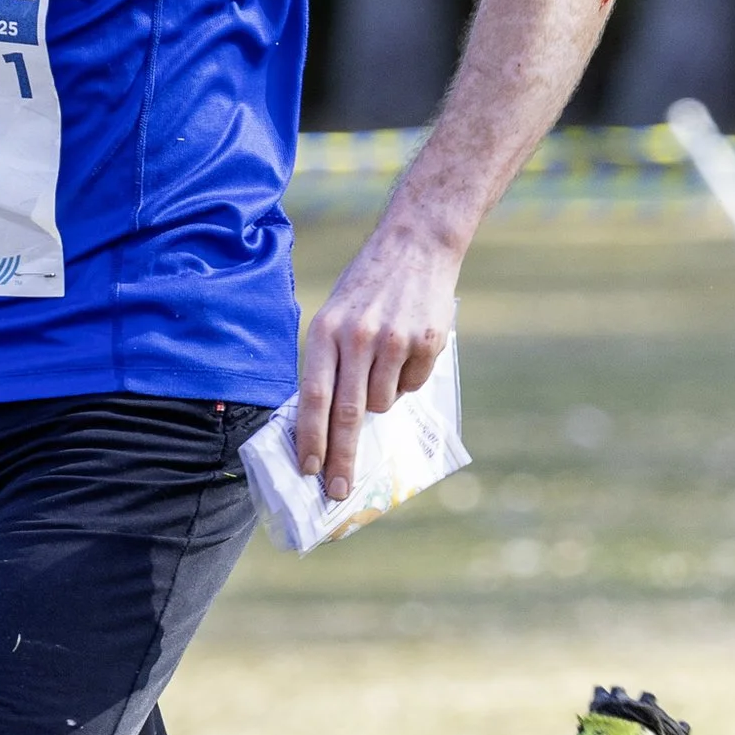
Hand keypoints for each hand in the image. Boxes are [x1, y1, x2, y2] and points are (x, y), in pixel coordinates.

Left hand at [295, 218, 460, 500]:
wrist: (416, 244)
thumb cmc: (367, 288)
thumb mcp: (334, 317)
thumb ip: (328, 365)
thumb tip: (323, 426)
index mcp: (325, 332)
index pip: (312, 397)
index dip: (310, 439)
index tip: (308, 472)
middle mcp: (357, 337)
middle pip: (347, 414)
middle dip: (341, 458)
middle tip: (337, 490)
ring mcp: (394, 340)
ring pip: (383, 403)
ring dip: (381, 400)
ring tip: (383, 366)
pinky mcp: (427, 342)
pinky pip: (414, 386)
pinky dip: (409, 380)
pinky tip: (408, 351)